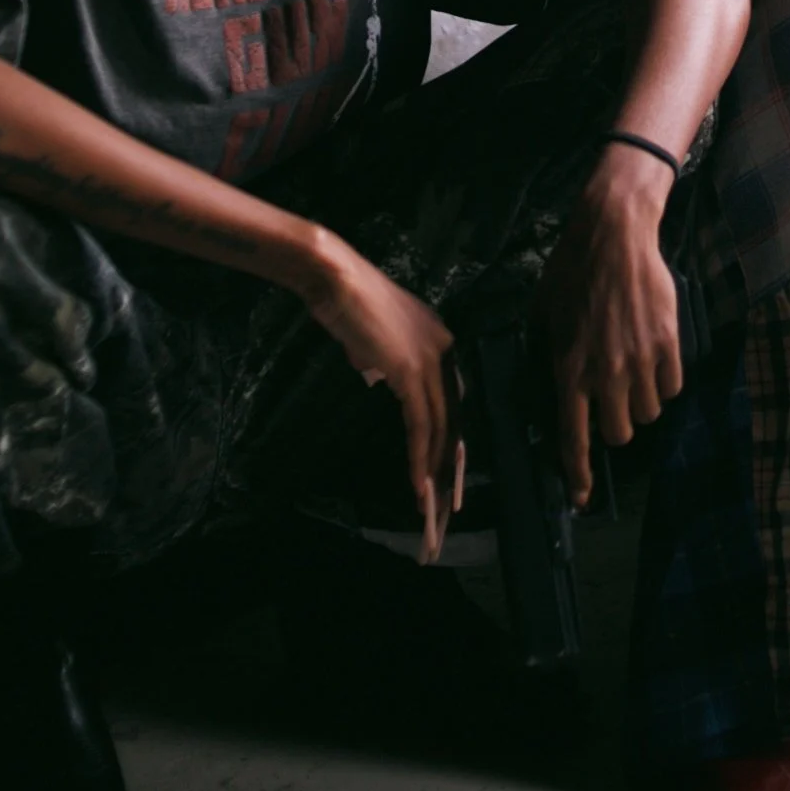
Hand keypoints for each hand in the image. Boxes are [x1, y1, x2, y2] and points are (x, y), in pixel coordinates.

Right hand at [296, 231, 463, 559]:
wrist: (334, 277)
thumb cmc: (346, 303)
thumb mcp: (375, 340)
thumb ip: (386, 362)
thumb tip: (380, 377)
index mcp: (442, 344)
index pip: (453, 407)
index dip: (452, 448)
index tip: (449, 485)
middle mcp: (446, 353)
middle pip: (455, 424)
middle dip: (449, 473)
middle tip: (446, 514)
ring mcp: (432, 361)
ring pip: (441, 431)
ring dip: (435, 476)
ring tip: (431, 512)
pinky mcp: (411, 371)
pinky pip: (421, 426)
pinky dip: (420, 459)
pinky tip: (417, 486)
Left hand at [539, 147, 683, 505]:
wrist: (614, 234)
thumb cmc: (571, 271)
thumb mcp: (542, 316)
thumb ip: (545, 357)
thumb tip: (548, 390)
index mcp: (568, 370)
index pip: (574, 440)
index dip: (578, 475)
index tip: (582, 497)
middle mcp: (606, 373)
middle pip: (619, 434)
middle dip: (614, 425)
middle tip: (609, 403)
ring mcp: (641, 360)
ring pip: (648, 413)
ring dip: (640, 402)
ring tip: (631, 373)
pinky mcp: (669, 344)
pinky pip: (672, 387)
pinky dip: (663, 383)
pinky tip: (652, 360)